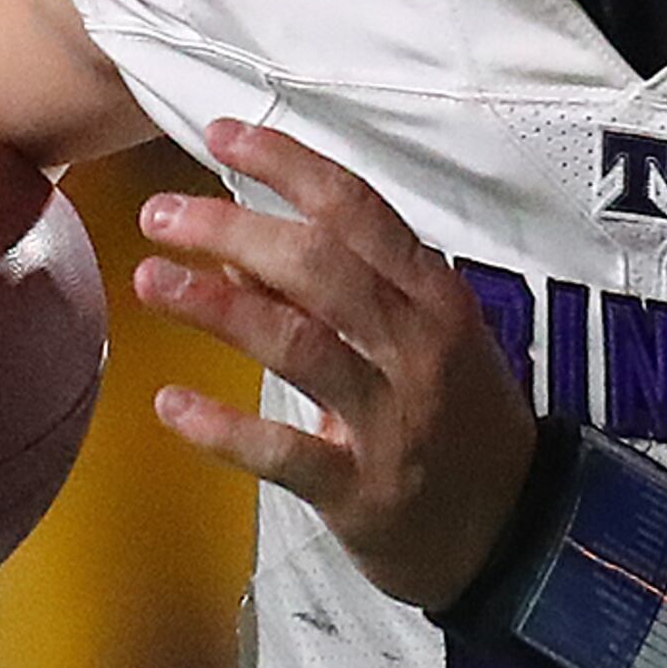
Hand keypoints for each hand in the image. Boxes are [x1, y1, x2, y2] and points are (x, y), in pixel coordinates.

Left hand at [135, 121, 539, 611]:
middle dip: (232, 228)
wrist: (516, 532)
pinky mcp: (362, 490)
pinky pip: (284, 453)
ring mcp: (392, 420)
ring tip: (150, 281)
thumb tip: (236, 250)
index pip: (357, 210)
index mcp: (435, 300)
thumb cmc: (461, 421)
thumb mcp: (419, 342)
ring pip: (297, 345)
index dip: (286, 166)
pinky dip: (223, 428)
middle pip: (318, 266)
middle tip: (161, 215)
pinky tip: (171, 405)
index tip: (222, 135)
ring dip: (216, 307)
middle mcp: (418, 349)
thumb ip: (336, 296)